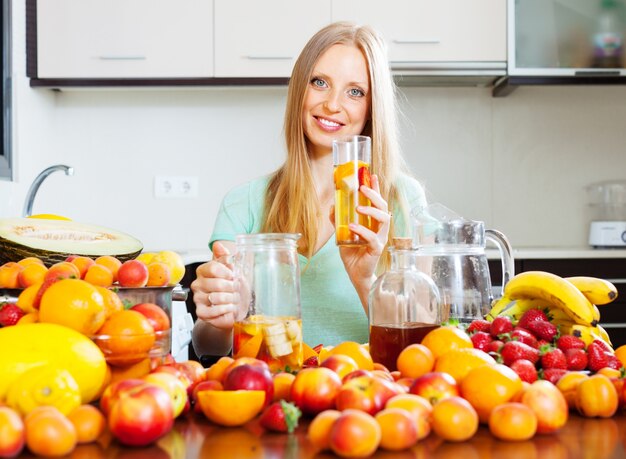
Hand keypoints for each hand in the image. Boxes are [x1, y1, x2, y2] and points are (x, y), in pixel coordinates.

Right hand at [191, 241, 237, 329]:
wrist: (233, 305)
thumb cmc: (231, 287)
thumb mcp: (231, 269)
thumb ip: (225, 256)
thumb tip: (218, 245)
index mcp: (203, 271)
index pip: (213, 267)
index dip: (227, 272)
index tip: (234, 276)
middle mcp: (198, 284)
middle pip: (217, 284)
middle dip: (232, 287)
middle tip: (237, 289)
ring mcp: (198, 299)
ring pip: (217, 298)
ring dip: (231, 299)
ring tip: (234, 299)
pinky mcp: (201, 313)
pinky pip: (214, 312)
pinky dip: (226, 310)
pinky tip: (230, 308)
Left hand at [331, 174, 391, 299]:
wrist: (355, 274)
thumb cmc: (352, 253)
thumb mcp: (342, 233)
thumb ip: (338, 220)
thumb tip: (332, 206)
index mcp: (373, 222)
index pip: (377, 202)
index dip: (376, 188)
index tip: (371, 175)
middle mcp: (379, 228)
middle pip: (383, 206)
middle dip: (374, 195)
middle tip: (362, 189)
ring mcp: (380, 238)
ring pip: (383, 219)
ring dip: (371, 211)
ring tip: (358, 208)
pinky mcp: (377, 249)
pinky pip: (372, 237)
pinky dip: (362, 230)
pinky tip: (352, 226)